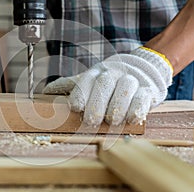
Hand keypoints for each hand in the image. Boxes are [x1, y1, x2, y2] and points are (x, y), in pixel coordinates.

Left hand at [43, 47, 172, 125]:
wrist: (141, 71)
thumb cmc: (109, 81)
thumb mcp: (88, 80)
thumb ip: (69, 86)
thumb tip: (46, 91)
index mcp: (96, 72)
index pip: (87, 80)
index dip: (80, 93)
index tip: (75, 107)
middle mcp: (113, 73)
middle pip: (104, 84)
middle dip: (97, 104)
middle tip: (91, 121)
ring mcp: (132, 80)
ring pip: (125, 89)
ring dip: (116, 107)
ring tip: (111, 121)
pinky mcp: (147, 90)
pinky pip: (143, 97)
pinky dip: (136, 109)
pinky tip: (131, 119)